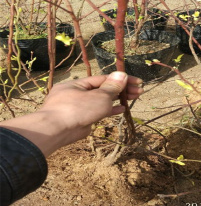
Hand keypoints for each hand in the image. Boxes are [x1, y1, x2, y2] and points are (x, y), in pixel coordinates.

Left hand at [0, 72, 142, 155]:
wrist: (56, 130)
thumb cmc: (77, 109)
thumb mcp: (98, 96)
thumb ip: (111, 87)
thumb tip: (122, 74)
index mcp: (79, 84)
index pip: (104, 79)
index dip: (121, 80)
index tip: (136, 82)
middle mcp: (78, 93)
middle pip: (104, 89)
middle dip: (122, 89)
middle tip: (139, 91)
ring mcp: (79, 106)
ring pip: (102, 100)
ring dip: (117, 99)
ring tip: (133, 97)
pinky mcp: (81, 118)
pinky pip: (98, 111)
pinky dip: (110, 110)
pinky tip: (122, 109)